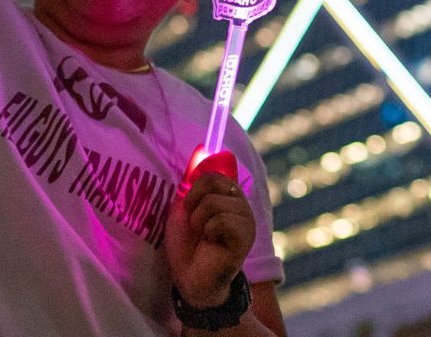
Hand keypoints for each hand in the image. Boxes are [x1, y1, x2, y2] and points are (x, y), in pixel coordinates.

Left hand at [166, 171, 255, 310]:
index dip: (198, 183)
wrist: (190, 277)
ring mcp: (246, 219)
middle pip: (214, 182)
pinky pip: (222, 221)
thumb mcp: (184, 210)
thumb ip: (192, 185)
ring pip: (215, 203)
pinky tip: (212, 242)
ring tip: (203, 235)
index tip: (189, 203)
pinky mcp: (246, 236)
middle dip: (194, 202)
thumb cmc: (187, 244)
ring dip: (199, 221)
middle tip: (194, 222)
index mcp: (228, 196)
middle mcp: (241, 203)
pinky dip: (208, 231)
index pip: (217, 172)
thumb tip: (199, 152)